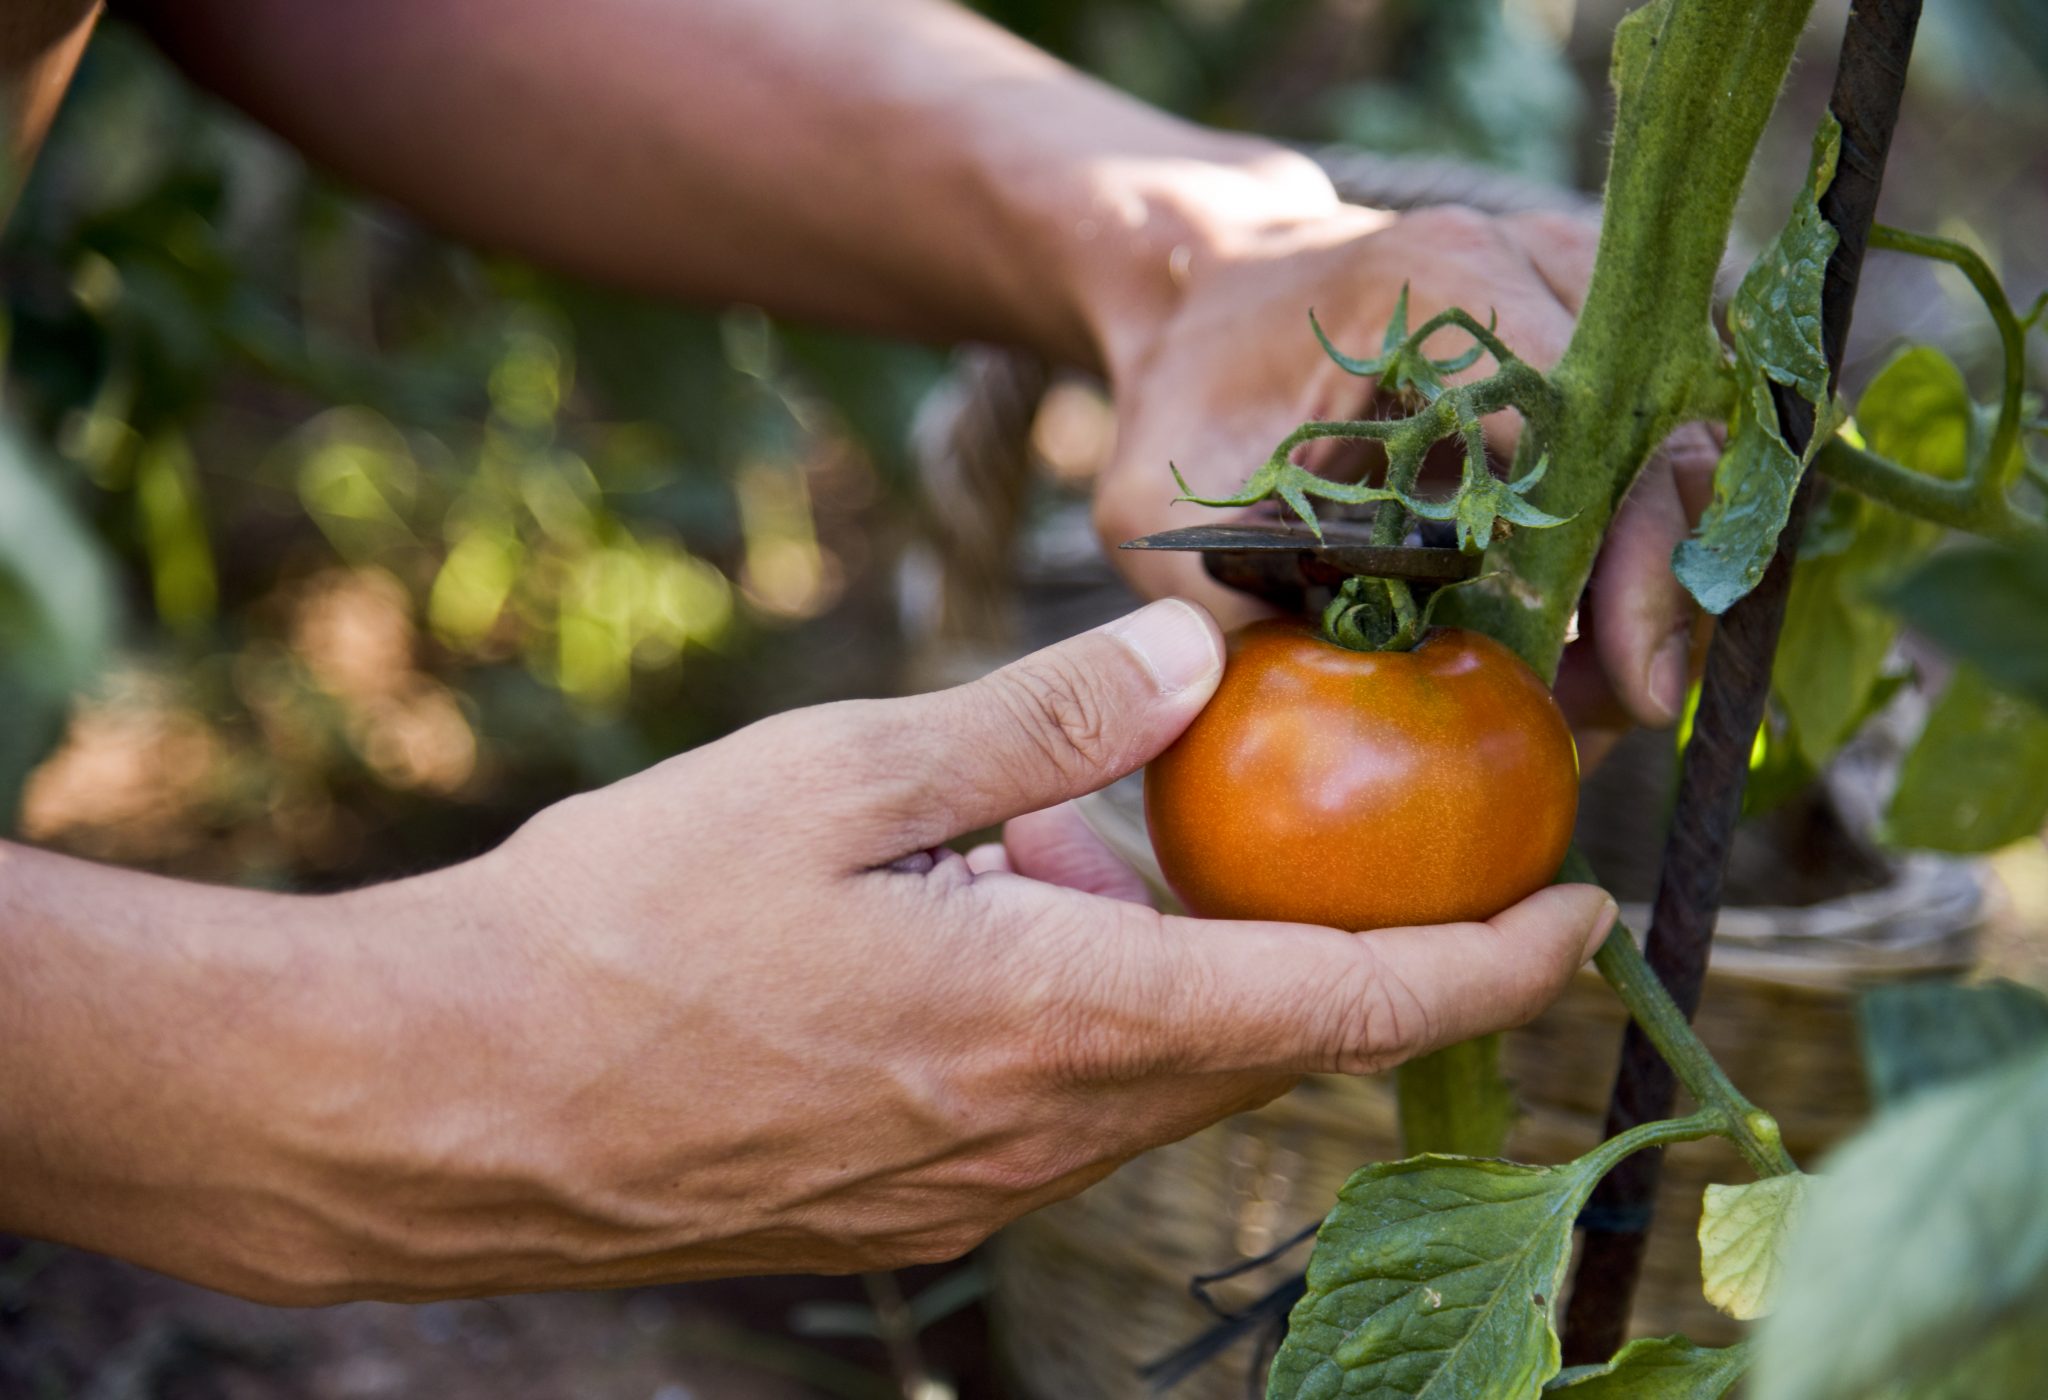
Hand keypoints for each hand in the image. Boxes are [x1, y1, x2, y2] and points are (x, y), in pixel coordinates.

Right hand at [77, 601, 1612, 1302]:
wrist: (449, 1108)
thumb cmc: (626, 926)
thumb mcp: (838, 774)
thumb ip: (1037, 718)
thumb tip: (1199, 654)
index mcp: (1054, 1017)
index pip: (1344, 1004)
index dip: (1487, 967)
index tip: (1582, 914)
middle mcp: (1044, 1133)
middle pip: (1266, 1048)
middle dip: (1350, 957)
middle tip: (1365, 834)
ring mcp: (975, 1192)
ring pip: (1161, 1082)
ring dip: (1197, 980)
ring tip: (1133, 865)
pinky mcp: (908, 1212)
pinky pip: (1063, 1115)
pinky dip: (1098, 1025)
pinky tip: (1007, 940)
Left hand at [1091, 199, 1718, 752]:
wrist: (1200, 300)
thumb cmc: (1184, 398)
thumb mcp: (1165, 506)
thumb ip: (1231, 614)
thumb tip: (1334, 740)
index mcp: (1438, 282)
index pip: (1584, 415)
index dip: (1622, 552)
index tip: (1625, 676)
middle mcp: (1529, 261)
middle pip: (1661, 429)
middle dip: (1656, 583)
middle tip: (1628, 706)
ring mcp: (1572, 289)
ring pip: (1678, 438)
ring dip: (1653, 569)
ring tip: (1605, 690)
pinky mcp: (1583, 335)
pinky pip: (1652, 441)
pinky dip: (1635, 539)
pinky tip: (1590, 636)